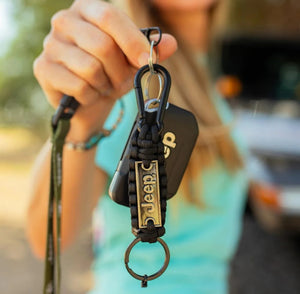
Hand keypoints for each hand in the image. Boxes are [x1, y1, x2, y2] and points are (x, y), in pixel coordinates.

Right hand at [33, 0, 176, 140]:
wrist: (89, 99)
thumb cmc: (111, 73)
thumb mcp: (133, 61)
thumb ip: (151, 50)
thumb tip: (170, 43)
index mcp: (87, 9)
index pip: (109, 16)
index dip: (131, 40)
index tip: (145, 60)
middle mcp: (64, 21)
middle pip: (102, 45)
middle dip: (118, 71)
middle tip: (119, 80)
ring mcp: (50, 44)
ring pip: (90, 68)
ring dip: (104, 84)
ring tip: (102, 85)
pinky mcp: (42, 68)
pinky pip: (78, 86)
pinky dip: (90, 96)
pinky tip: (87, 94)